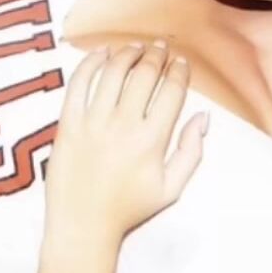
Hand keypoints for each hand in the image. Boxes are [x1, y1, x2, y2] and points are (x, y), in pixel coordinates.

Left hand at [44, 40, 207, 242]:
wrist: (83, 224)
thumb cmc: (128, 209)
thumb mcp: (171, 188)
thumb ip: (192, 151)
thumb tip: (203, 117)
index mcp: (152, 140)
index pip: (171, 91)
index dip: (179, 71)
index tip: (181, 63)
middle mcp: (123, 126)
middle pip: (144, 75)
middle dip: (157, 56)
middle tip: (161, 48)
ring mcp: (93, 122)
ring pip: (113, 72)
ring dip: (128, 54)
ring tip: (136, 49)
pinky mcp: (68, 123)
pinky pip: (79, 83)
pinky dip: (90, 62)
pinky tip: (101, 54)